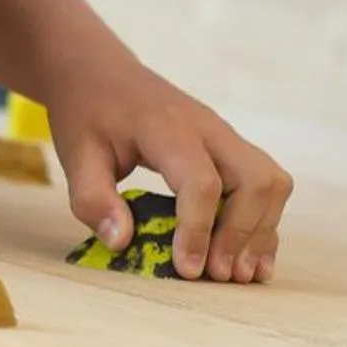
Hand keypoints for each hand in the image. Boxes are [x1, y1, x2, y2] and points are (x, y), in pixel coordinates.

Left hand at [46, 56, 291, 281]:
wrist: (99, 72)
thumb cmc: (88, 113)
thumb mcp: (76, 154)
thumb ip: (93, 198)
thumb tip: (121, 242)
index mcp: (167, 128)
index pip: (200, 182)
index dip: (198, 230)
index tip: (187, 270)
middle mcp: (208, 128)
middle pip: (254, 179)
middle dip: (241, 233)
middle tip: (217, 275)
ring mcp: (224, 136)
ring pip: (270, 181)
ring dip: (260, 230)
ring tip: (238, 274)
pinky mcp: (230, 148)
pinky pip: (265, 184)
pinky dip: (264, 222)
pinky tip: (253, 260)